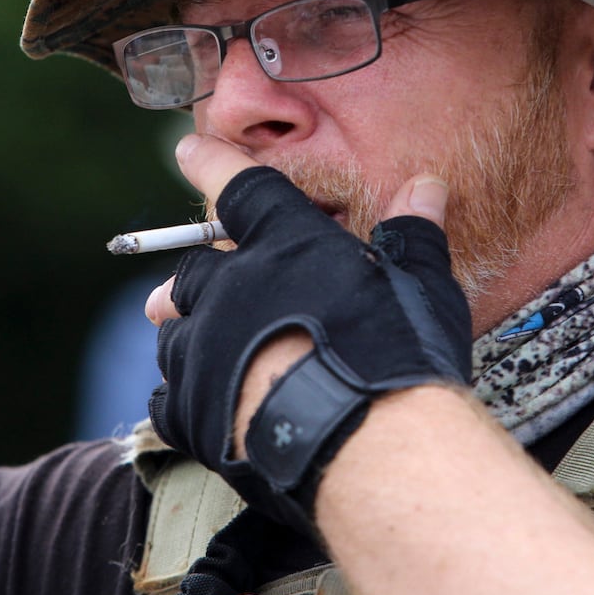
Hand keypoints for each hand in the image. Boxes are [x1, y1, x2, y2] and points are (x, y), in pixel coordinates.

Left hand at [147, 134, 470, 532]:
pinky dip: (182, 397)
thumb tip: (426, 185)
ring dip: (188, 334)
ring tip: (205, 347)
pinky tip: (201, 405)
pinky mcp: (192, 410)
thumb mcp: (422, 287)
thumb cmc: (400, 357)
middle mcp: (232, 287)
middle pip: (195, 269)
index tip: (188, 148)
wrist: (366, 446)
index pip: (239, 186)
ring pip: (175, 331)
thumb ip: (414, 234)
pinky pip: (167, 397)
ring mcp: (204, 350)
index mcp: (285, 244)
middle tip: (195, 284)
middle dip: (198, 274)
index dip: (212, 163)